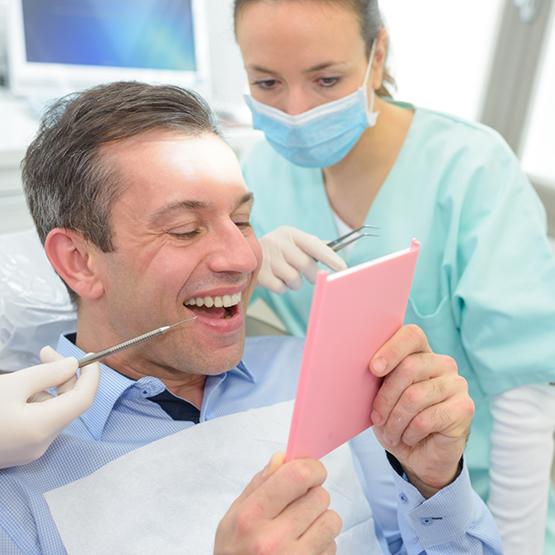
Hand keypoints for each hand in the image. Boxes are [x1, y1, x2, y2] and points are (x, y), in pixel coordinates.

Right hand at [0, 346, 99, 468]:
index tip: (90, 356)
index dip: (92, 375)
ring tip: (26, 374)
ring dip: (48, 388)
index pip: (84, 399)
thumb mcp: (12, 384)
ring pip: (54, 412)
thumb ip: (47, 373)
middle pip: (70, 404)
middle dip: (64, 376)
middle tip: (46, 352)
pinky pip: (40, 422)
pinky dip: (37, 403)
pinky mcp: (20, 452)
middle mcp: (42, 444)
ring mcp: (31, 451)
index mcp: (43, 427)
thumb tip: (73, 365)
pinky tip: (18, 392)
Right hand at [214, 452, 341, 553]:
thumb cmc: (234, 552)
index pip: (297, 476)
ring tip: (301, 527)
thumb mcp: (233, 516)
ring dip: (320, 519)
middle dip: (312, 495)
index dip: (311, 467)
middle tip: (297, 504)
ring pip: (332, 520)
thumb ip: (258, 484)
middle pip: (319, 496)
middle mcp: (273, 539)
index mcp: (252, 516)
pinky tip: (303, 547)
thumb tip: (282, 459)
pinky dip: (322, 543)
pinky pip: (333, 546)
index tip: (310, 471)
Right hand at [257, 226, 346, 293]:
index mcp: (289, 233)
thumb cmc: (276, 251)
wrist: (243, 255)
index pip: (313, 244)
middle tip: (310, 278)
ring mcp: (266, 257)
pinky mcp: (258, 272)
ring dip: (295, 283)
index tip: (343, 268)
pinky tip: (275, 280)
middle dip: (312, 275)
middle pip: (305, 264)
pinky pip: (280, 288)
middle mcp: (277, 241)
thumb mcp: (292, 243)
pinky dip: (281, 288)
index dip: (329, 256)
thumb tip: (334, 248)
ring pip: (294, 279)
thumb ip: (312, 246)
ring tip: (287, 276)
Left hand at [369, 325, 473, 497]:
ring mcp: (456, 384)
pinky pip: (427, 418)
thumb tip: (362, 365)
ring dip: (395, 421)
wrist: (419, 455)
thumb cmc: (396, 419)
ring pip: (415, 396)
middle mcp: (442, 363)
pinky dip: (410, 432)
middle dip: (386, 397)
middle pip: (409, 367)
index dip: (392, 349)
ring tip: (390, 433)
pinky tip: (408, 437)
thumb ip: (377, 377)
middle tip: (376, 418)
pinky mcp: (464, 407)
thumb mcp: (380, 396)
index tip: (373, 369)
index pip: (411, 335)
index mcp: (420, 353)